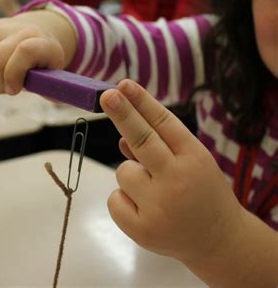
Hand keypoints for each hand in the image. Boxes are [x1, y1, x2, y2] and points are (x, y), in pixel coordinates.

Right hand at [0, 10, 75, 94]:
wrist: (34, 33)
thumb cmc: (42, 64)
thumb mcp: (53, 76)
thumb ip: (52, 90)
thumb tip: (51, 97)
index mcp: (41, 42)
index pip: (25, 51)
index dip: (15, 74)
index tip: (14, 89)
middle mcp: (17, 31)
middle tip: (7, 89)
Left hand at [100, 79, 244, 264]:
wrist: (217, 240)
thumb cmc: (200, 192)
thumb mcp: (192, 163)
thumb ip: (161, 148)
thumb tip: (121, 138)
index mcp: (194, 158)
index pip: (164, 123)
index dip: (143, 102)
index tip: (124, 85)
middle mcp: (178, 180)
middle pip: (142, 140)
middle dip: (123, 114)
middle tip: (107, 96)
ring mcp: (159, 207)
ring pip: (123, 171)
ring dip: (131, 175)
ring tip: (155, 193)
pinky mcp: (142, 229)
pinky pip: (114, 199)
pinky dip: (123, 199)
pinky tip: (145, 209)